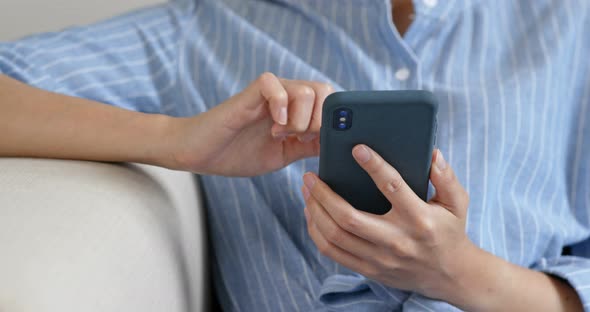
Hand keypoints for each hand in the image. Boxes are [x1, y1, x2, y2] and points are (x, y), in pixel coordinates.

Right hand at [170, 72, 333, 175]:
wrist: (200, 154)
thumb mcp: (283, 155)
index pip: (330, 101)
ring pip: (305, 90)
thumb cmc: (237, 153)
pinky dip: (280, 105)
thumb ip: (308, 146)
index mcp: (296, 110)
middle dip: (319, 120)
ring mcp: (268, 94)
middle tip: (299, 139)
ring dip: (300, 119)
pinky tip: (273, 126)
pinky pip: (273, 84)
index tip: (318, 144)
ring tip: (280, 135)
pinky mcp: (249, 94)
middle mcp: (286, 97)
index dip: (333, 121)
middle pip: (324, 90)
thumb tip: (335, 145)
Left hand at [301, 145, 473, 299]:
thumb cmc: (450, 232)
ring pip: (335, 236)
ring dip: (314, 211)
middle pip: (349, 218)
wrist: (450, 276)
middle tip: (310, 175)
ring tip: (306, 191)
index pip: (393, 187)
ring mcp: (380, 259)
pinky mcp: (370, 269)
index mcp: (419, 219)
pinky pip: (333, 252)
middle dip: (323, 194)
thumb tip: (433, 154)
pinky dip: (316, 232)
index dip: (374, 166)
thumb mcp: (457, 203)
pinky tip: (312, 214)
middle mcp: (397, 240)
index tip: (357, 148)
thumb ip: (446, 177)